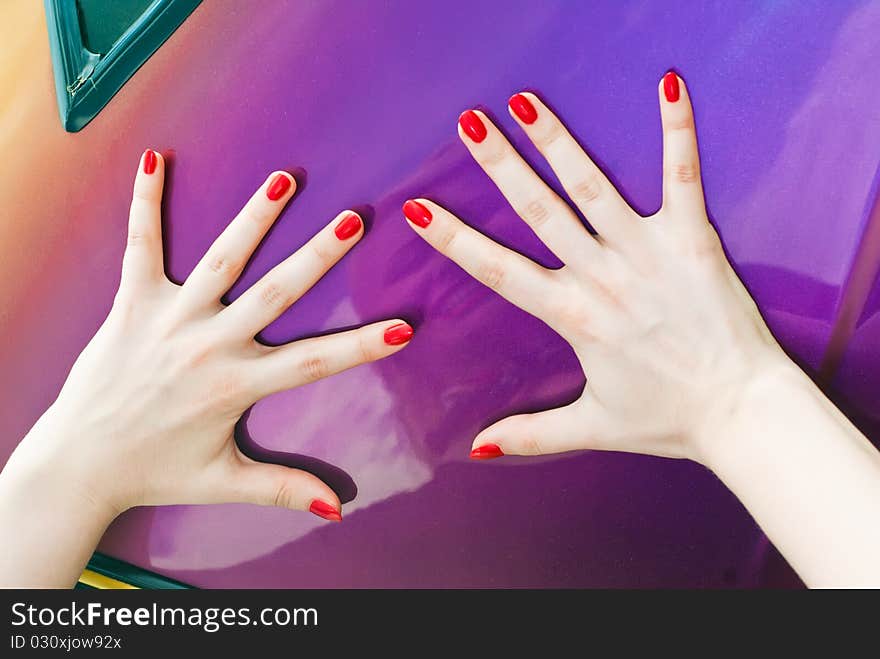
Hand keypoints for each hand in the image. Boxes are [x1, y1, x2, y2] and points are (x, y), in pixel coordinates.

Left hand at [8, 151, 412, 521]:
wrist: (80, 463)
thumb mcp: (225, 480)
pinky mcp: (131, 304)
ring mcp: (170, 320)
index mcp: (238, 386)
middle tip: (355, 219)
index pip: (315, 362)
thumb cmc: (155, 471)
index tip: (405, 325)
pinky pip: (140, 247)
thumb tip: (341, 507)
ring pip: (220, 260)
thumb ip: (285, 489)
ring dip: (253, 219)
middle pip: (276, 293)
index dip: (363, 345)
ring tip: (283, 181)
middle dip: (319, 256)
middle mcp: (209, 345)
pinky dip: (145, 203)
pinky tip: (154, 160)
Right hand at [403, 73, 789, 464]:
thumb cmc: (667, 418)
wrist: (740, 411)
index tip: (420, 210)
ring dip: (558, 142)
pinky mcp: (691, 240)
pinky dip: (675, 133)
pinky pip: (681, 177)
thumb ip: (531, 433)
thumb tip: (475, 448)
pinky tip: (666, 88)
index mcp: (572, 316)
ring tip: (527, 103)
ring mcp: (647, 253)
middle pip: (539, 212)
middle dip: (499, 165)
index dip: (454, 241)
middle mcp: (601, 277)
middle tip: (468, 124)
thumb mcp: (591, 427)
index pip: (497, 272)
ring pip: (592, 187)